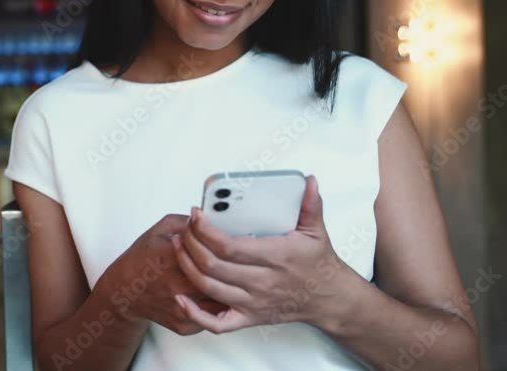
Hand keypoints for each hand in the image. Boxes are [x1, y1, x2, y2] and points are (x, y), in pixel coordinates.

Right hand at [97, 214, 229, 335]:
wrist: (124, 291)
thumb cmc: (141, 260)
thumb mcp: (158, 231)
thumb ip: (184, 222)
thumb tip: (206, 217)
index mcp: (172, 259)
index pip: (211, 254)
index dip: (225, 251)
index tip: (231, 247)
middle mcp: (177, 286)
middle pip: (219, 280)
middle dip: (231, 273)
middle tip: (238, 266)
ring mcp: (181, 308)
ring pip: (219, 302)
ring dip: (228, 291)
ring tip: (230, 281)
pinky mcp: (184, 325)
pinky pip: (211, 318)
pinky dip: (217, 307)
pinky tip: (215, 296)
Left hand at [171, 175, 355, 333]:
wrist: (329, 299)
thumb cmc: (318, 264)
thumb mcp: (316, 231)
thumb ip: (310, 205)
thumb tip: (309, 181)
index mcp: (274, 258)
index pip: (228, 246)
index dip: (205, 231)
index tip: (195, 215)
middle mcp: (261, 282)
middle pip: (212, 265)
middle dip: (190, 244)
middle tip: (183, 228)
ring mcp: (253, 302)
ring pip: (208, 288)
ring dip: (186, 267)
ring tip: (177, 246)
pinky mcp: (249, 318)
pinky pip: (217, 324)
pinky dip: (195, 314)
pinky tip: (181, 298)